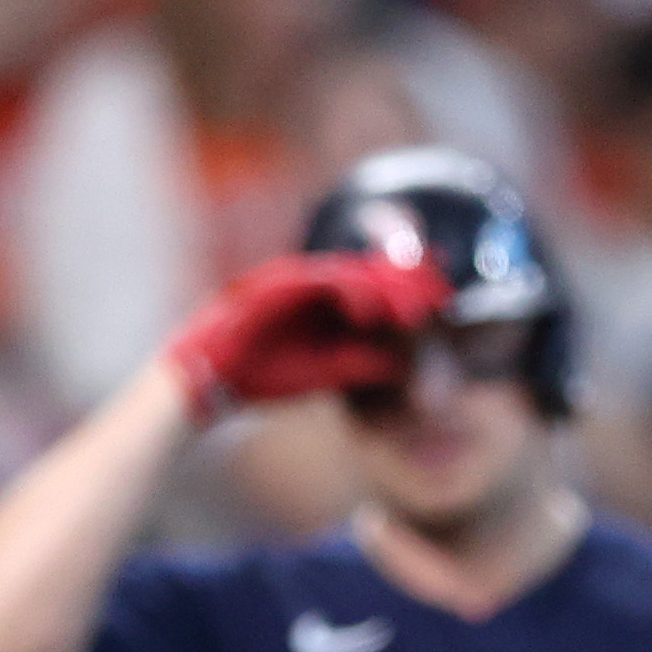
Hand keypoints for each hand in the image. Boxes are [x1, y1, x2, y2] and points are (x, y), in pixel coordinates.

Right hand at [161, 252, 452, 417]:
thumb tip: (402, 366)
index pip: (373, 284)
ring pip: (350, 271)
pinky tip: (370, 313)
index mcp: (322, 300)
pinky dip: (349, 293)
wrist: (207, 382)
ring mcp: (293, 280)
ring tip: (414, 308)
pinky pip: (321, 281)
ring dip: (385, 287)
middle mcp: (310, 283)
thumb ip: (360, 365)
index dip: (408, 288)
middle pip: (368, 270)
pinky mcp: (276, 286)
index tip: (443, 298)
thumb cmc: (260, 377)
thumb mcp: (323, 374)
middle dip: (407, 279)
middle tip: (442, 292)